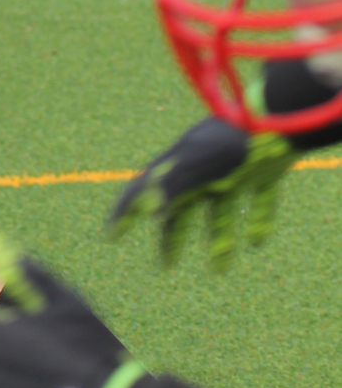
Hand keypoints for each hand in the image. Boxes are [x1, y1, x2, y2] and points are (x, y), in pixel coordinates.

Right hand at [106, 119, 292, 270]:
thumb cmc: (231, 142)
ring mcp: (233, 171)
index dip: (126, 212)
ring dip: (218, 239)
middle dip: (173, 236)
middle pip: (182, 208)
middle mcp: (203, 170)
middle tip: (166, 265)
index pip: (146, 191)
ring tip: (219, 268)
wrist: (276, 119)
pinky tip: (256, 241)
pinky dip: (256, 221)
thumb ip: (173, 184)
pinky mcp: (262, 173)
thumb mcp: (196, 163)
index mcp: (180, 165)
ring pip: (220, 211)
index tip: (112, 235)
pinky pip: (257, 202)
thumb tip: (148, 211)